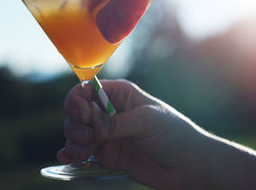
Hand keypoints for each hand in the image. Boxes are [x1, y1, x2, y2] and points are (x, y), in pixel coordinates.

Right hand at [57, 79, 206, 188]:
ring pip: (77, 132)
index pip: (87, 89)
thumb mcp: (147, 121)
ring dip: (73, 140)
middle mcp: (109, 111)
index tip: (83, 116)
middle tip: (87, 137)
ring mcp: (107, 133)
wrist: (189, 166)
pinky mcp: (107, 154)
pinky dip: (72, 154)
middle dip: (75, 123)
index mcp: (120, 94)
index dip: (78, 100)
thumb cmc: (175, 134)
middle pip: (77, 111)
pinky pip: (83, 151)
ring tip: (82, 152)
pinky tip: (66, 158)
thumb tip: (90, 126)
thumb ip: (115, 123)